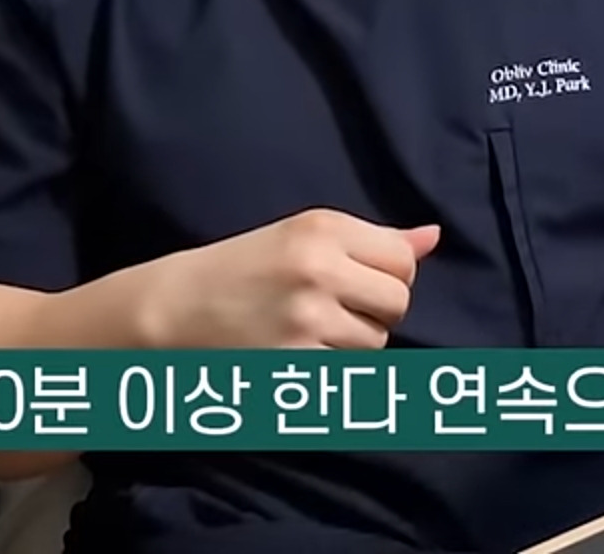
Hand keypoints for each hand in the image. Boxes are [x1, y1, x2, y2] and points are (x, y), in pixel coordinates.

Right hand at [141, 209, 439, 349]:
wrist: (170, 310)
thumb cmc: (239, 269)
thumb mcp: (299, 236)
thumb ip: (371, 240)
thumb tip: (433, 237)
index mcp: (321, 228)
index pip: (404, 260)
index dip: (388, 277)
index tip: (355, 282)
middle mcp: (318, 268)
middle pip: (398, 303)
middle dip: (375, 313)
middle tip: (333, 311)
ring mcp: (307, 319)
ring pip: (375, 343)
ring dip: (352, 345)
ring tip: (308, 332)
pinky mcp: (295, 363)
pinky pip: (348, 374)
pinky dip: (330, 371)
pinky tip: (297, 356)